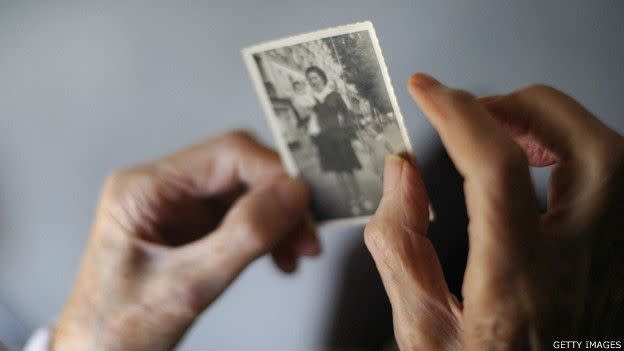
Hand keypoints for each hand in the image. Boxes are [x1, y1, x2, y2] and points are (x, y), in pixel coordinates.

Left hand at [52, 131, 320, 350]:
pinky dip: (266, 235)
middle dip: (281, 200)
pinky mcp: (190, 231)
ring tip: (298, 252)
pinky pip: (240, 219)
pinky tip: (279, 258)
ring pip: (246, 195)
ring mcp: (177, 210)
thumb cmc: (117, 329)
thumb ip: (242, 237)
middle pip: (241, 172)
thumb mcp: (185, 287)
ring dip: (279, 220)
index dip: (274, 173)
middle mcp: (161, 191)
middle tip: (307, 234)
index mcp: (144, 189)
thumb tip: (292, 195)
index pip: (226, 154)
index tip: (305, 203)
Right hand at [364, 73, 623, 349]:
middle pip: (589, 149)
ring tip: (509, 130)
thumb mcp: (422, 329)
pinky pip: (618, 183)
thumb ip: (401, 248)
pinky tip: (544, 163)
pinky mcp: (622, 261)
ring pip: (615, 157)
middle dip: (525, 107)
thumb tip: (400, 175)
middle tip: (479, 109)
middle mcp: (579, 269)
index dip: (457, 115)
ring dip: (557, 124)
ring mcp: (613, 263)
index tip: (428, 93)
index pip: (496, 171)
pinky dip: (577, 151)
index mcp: (517, 285)